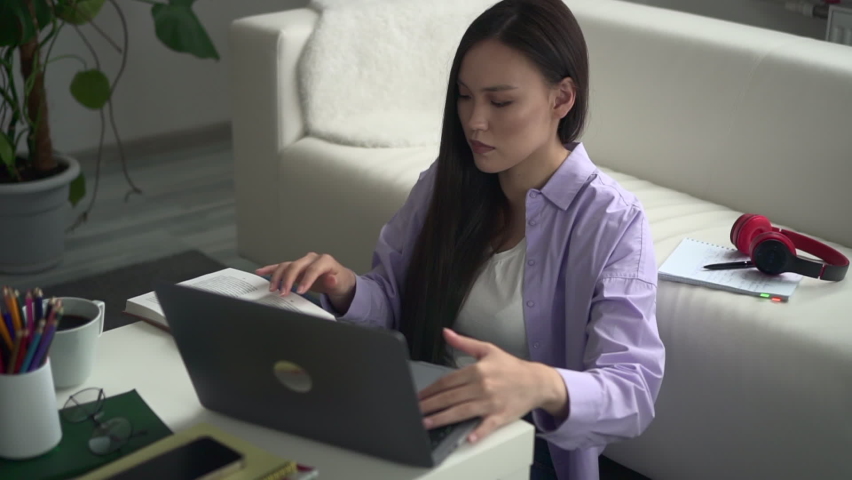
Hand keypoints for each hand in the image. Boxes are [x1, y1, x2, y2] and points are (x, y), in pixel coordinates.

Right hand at [255, 252, 356, 309]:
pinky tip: (260, 271)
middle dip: (288, 279)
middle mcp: (311, 259)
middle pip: (296, 266)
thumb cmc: (339, 281)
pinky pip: (281, 266)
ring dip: (278, 276)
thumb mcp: (340, 283)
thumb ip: (334, 281)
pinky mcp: (295, 268)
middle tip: (283, 292)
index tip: (300, 291)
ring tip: (273, 289)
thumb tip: (330, 279)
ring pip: (286, 266)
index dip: (306, 280)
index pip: (313, 269)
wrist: (338, 280)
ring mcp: (302, 262)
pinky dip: (270, 269)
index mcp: (324, 261)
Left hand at [418, 329, 567, 443]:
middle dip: (429, 405)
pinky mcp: (500, 416)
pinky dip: (477, 432)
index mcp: (477, 370)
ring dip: (442, 418)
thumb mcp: (488, 349)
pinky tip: (467, 438)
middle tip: (413, 411)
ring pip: (461, 411)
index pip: (447, 382)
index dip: (430, 390)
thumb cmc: (511, 367)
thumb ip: (464, 343)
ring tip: (426, 423)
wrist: (537, 382)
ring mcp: (491, 402)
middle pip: (450, 397)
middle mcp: (482, 386)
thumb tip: (446, 333)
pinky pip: (487, 426)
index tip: (418, 396)